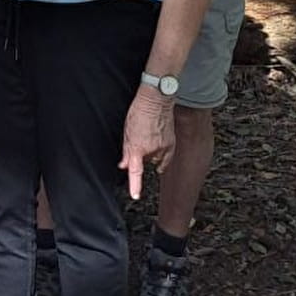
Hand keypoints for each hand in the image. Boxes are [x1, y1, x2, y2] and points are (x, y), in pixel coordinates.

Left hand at [118, 85, 175, 199]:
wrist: (157, 100)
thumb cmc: (138, 113)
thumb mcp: (126, 133)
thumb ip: (125, 152)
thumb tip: (123, 165)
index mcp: (137, 147)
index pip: (135, 171)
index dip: (135, 185)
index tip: (136, 195)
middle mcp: (152, 150)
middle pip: (144, 161)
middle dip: (141, 155)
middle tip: (139, 139)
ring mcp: (164, 147)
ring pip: (155, 158)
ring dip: (152, 152)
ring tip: (148, 136)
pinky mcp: (172, 144)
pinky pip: (165, 156)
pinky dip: (161, 153)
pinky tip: (158, 142)